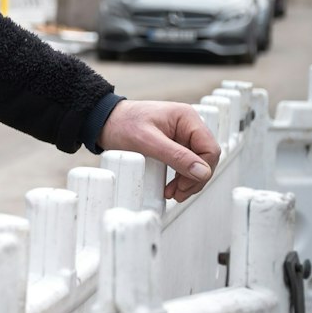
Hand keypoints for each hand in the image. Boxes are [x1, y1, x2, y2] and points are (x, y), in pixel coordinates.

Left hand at [97, 99, 220, 202]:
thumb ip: (176, 156)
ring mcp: (182, 135)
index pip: (209, 149)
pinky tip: (171, 187)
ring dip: (187, 180)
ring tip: (172, 193)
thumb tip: (202, 172)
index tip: (185, 186)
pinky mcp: (174, 144)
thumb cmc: (121, 124)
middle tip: (178, 194)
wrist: (102, 121)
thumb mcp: (147, 142)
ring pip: (196, 163)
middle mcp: (188, 125)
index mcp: (187, 118)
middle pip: (205, 158)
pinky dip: (180, 177)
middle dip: (194, 179)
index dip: (201, 171)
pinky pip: (185, 163)